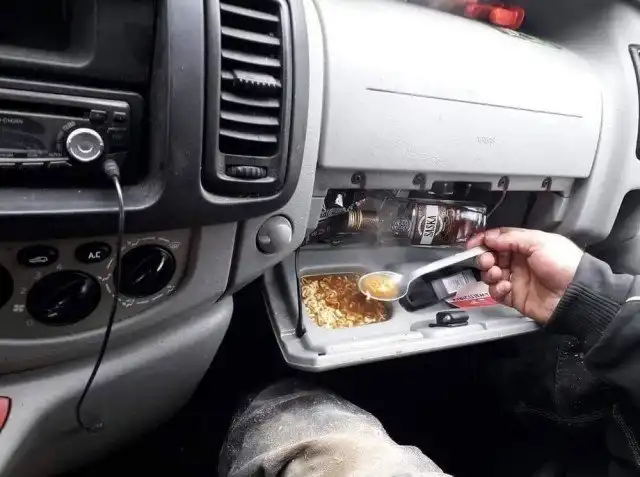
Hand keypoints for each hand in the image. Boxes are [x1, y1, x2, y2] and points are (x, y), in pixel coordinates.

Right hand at [467, 228, 583, 324]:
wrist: (575, 294)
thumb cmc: (565, 265)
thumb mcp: (539, 242)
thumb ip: (511, 238)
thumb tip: (490, 237)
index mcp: (526, 245)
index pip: (499, 239)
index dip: (485, 240)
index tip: (474, 243)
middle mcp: (520, 262)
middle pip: (492, 257)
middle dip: (484, 257)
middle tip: (486, 260)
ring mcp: (517, 279)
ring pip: (491, 274)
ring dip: (489, 273)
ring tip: (496, 273)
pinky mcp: (515, 297)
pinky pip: (496, 292)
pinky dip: (496, 289)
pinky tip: (505, 286)